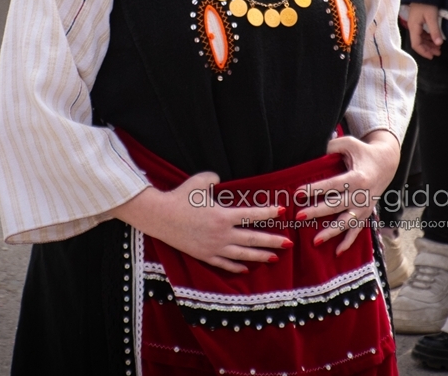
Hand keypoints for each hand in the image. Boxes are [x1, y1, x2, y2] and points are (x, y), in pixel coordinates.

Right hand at [111, 171, 287, 273]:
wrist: (159, 216)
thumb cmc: (179, 197)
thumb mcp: (199, 182)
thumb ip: (214, 178)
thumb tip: (221, 179)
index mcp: (223, 215)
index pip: (252, 215)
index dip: (268, 213)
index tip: (282, 211)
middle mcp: (221, 234)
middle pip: (252, 239)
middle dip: (272, 241)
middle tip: (288, 243)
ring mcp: (213, 247)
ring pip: (242, 255)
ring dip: (259, 257)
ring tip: (274, 258)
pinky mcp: (203, 255)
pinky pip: (224, 264)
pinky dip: (236, 267)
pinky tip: (246, 268)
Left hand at [297, 130, 400, 254]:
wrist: (387, 163)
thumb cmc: (363, 152)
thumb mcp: (350, 144)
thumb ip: (332, 146)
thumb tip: (313, 151)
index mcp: (357, 177)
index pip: (332, 185)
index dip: (315, 189)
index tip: (298, 192)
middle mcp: (361, 195)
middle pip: (336, 205)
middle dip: (317, 212)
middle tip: (299, 216)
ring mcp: (364, 207)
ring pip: (346, 222)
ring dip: (331, 232)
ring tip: (315, 241)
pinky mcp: (366, 214)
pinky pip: (357, 231)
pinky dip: (348, 242)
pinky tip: (337, 253)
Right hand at [408, 3, 443, 58]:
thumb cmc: (426, 3)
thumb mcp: (432, 17)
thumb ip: (435, 31)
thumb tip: (439, 44)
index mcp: (413, 27)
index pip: (416, 44)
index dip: (424, 52)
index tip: (432, 56)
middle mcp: (412, 27)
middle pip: (418, 42)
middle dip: (427, 49)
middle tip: (438, 53)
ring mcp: (415, 24)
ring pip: (420, 38)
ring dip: (428, 44)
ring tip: (438, 47)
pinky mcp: (418, 21)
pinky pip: (422, 33)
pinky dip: (428, 38)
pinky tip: (434, 39)